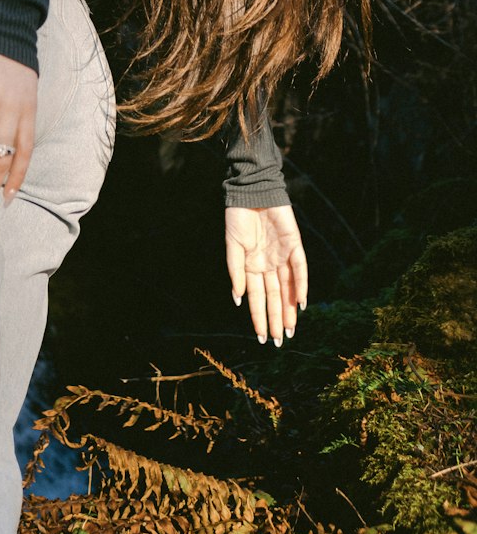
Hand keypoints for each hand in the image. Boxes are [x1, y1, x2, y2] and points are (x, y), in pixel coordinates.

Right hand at [225, 204, 307, 344]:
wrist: (251, 191)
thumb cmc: (238, 217)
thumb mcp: (232, 245)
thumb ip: (235, 271)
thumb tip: (237, 298)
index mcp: (251, 266)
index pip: (257, 297)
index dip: (259, 317)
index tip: (260, 337)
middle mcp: (268, 265)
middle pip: (274, 297)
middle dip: (275, 319)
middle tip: (277, 341)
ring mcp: (282, 256)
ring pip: (288, 288)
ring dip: (289, 310)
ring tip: (289, 331)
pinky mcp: (294, 245)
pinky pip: (299, 269)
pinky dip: (301, 286)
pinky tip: (301, 304)